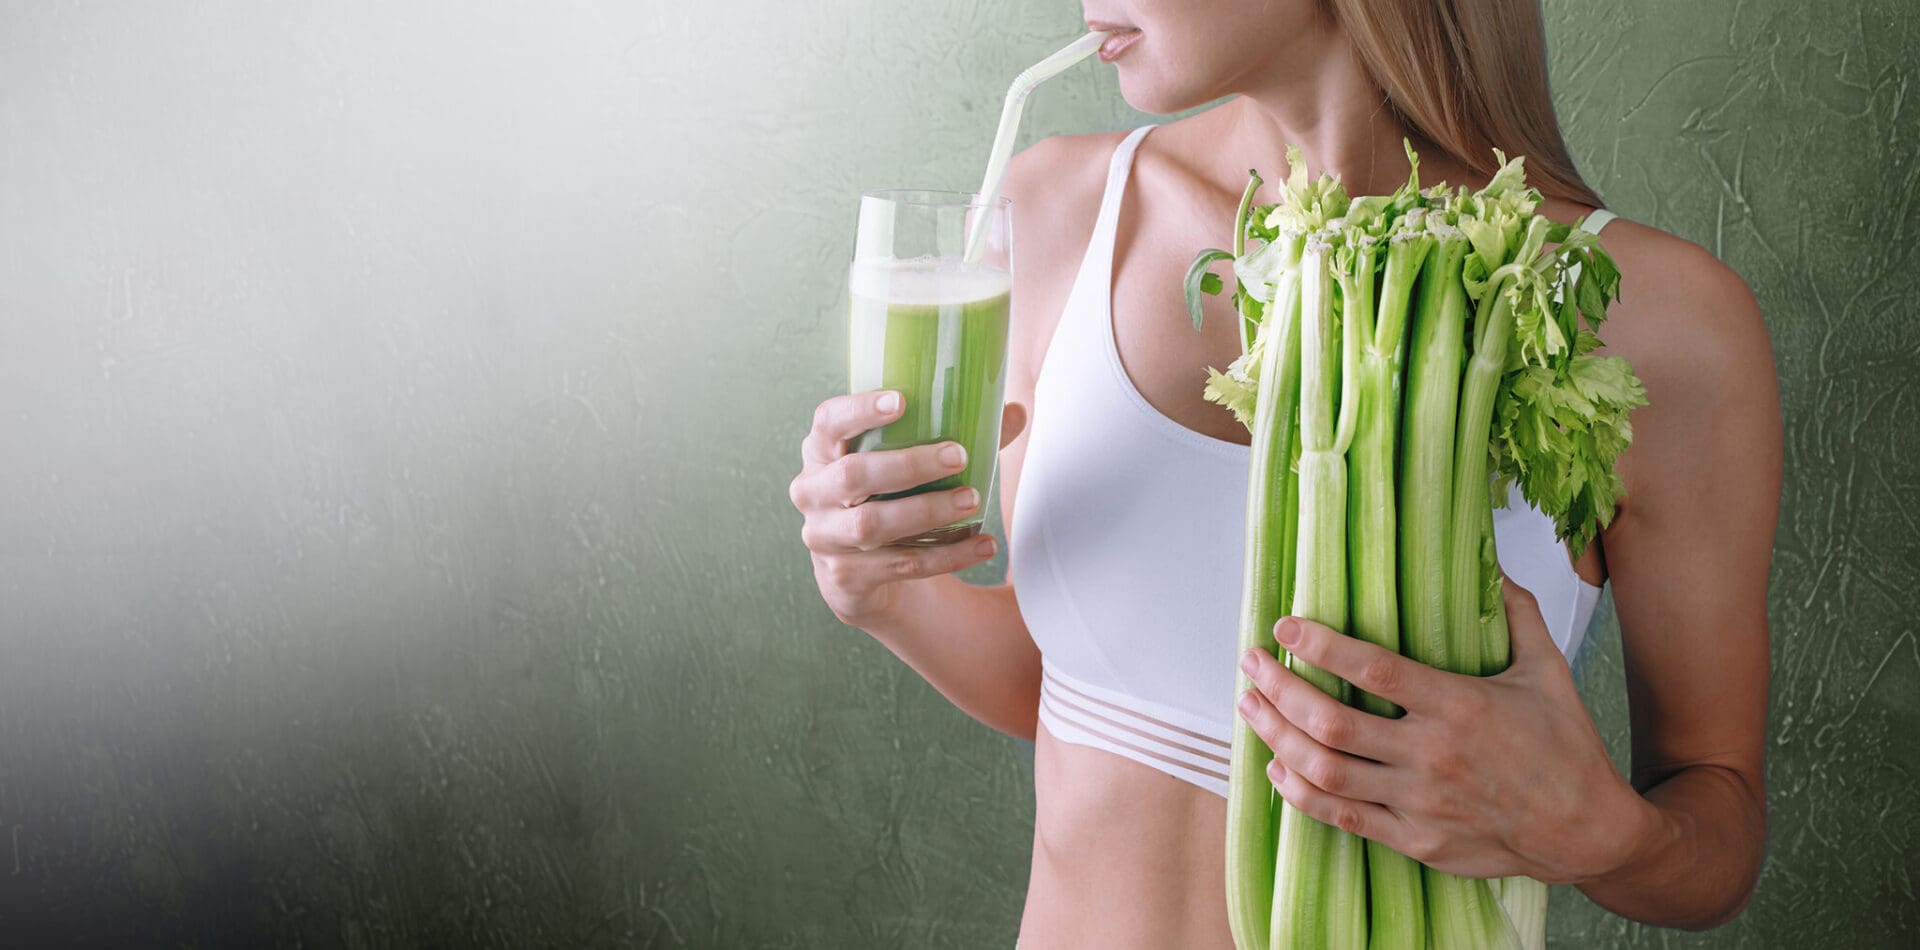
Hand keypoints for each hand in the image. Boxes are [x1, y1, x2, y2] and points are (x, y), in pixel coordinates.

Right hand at [789, 390, 1026, 626]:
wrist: (860, 576)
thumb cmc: (887, 498)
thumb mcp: (905, 465)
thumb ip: (954, 437)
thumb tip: (1016, 412)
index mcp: (822, 451)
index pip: (829, 421)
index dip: (860, 409)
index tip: (902, 401)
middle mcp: (812, 492)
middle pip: (853, 475)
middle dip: (909, 465)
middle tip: (958, 456)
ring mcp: (824, 538)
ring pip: (872, 525)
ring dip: (927, 511)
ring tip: (972, 500)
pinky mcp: (843, 578)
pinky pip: (898, 566)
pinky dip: (946, 556)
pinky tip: (981, 545)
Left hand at [1234, 577, 1657, 884]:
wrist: (1587, 831)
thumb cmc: (1567, 747)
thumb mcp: (1549, 670)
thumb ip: (1516, 614)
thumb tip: (1492, 564)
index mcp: (1460, 706)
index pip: (1375, 670)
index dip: (1321, 646)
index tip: (1284, 626)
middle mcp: (1432, 755)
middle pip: (1332, 722)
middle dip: (1279, 688)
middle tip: (1250, 662)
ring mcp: (1419, 802)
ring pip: (1325, 770)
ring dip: (1276, 736)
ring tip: (1250, 706)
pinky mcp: (1414, 839)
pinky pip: (1341, 817)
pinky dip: (1301, 792)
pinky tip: (1278, 767)